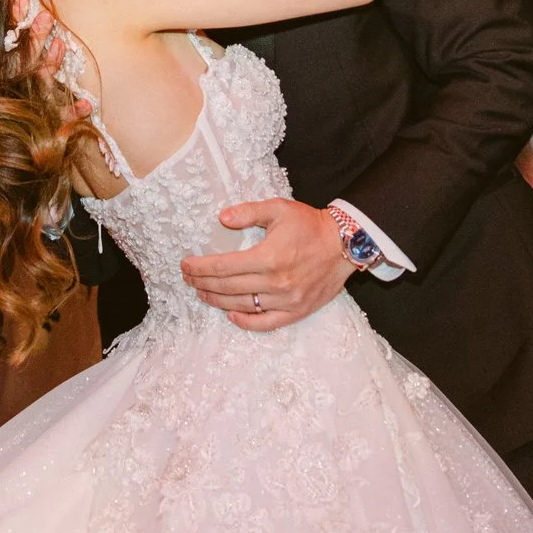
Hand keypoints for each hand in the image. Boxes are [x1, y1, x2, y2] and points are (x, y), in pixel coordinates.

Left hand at [179, 198, 356, 331]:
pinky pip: (267, 323)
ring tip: (203, 294)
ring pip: (243, 306)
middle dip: (203, 283)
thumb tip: (222, 218)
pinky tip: (231, 315)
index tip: (186, 265)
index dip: (200, 267)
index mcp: (268, 257)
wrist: (346, 243)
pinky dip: (246, 322)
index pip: (224, 267)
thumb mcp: (279, 209)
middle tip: (189, 279)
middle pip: (228, 288)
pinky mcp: (298, 311)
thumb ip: (248, 212)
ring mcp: (287, 300)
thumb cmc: (310, 224)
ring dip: (218, 301)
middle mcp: (276, 282)